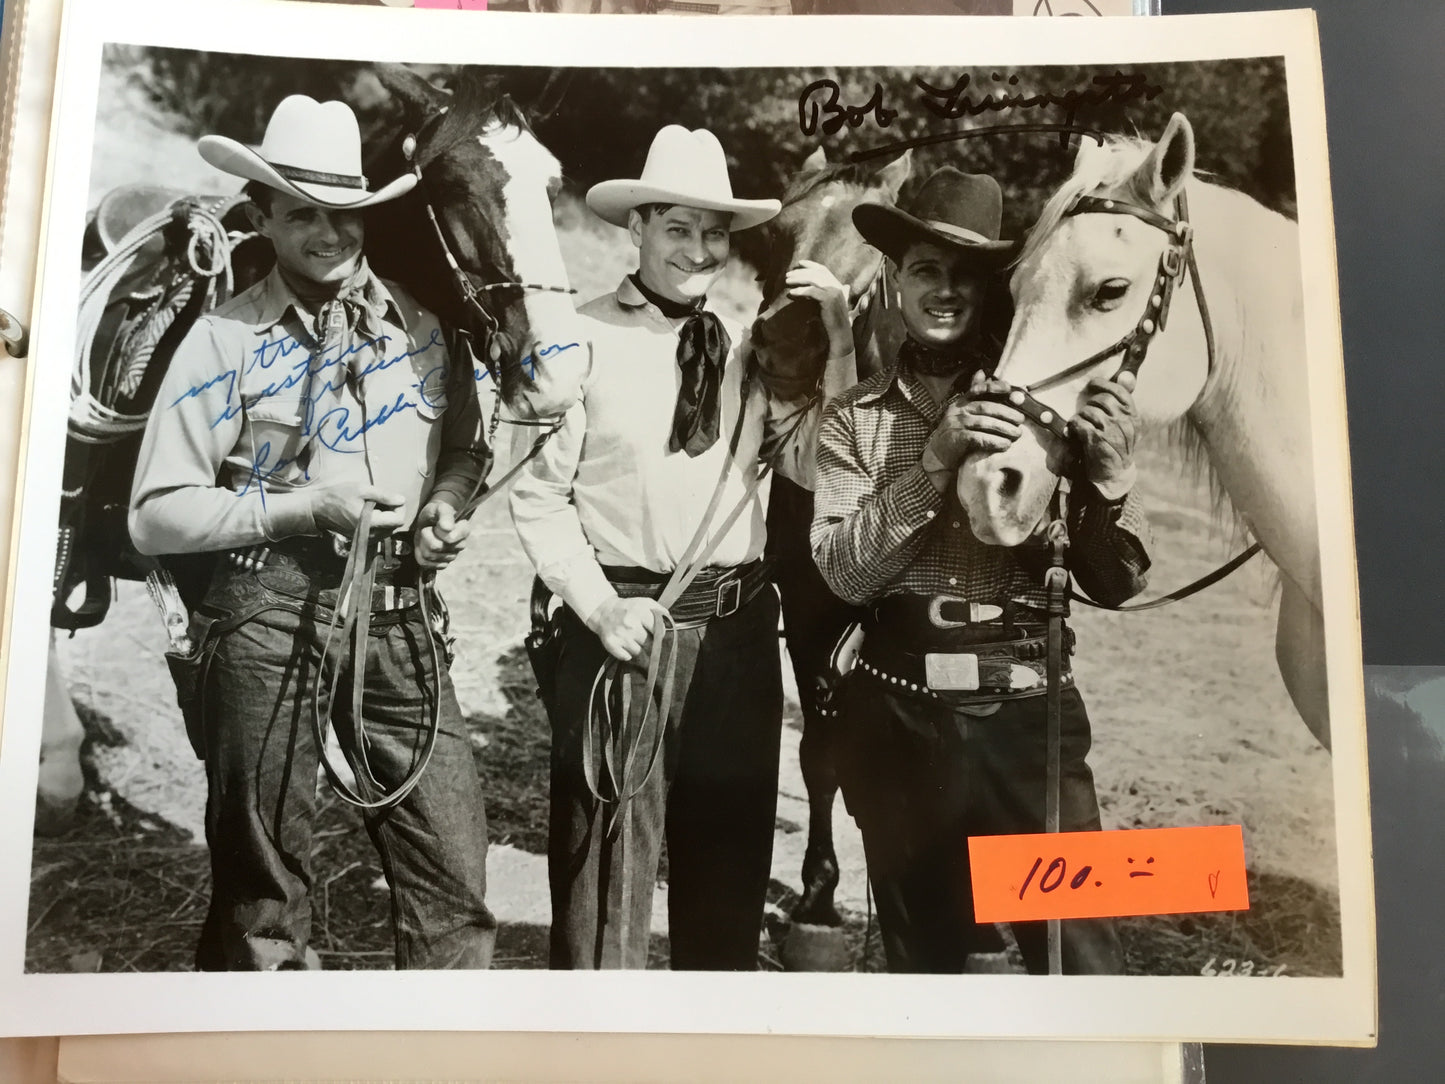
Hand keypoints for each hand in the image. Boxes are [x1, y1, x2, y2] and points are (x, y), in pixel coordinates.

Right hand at [308, 482, 405, 536]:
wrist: (317, 509)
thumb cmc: (338, 496)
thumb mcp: (361, 489)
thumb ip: (383, 495)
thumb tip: (402, 500)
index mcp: (372, 523)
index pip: (399, 520)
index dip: (399, 508)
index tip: (391, 498)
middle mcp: (372, 535)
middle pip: (395, 526)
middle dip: (393, 512)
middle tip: (382, 500)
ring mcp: (367, 539)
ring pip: (388, 530)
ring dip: (386, 518)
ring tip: (375, 506)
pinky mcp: (362, 539)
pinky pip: (379, 533)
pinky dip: (379, 523)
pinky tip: (370, 513)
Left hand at [414, 500, 471, 569]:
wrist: (430, 521)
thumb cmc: (436, 513)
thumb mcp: (439, 508)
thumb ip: (445, 515)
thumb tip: (448, 528)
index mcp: (464, 530)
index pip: (450, 538)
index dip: (438, 531)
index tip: (437, 524)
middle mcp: (460, 545)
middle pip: (436, 547)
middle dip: (427, 536)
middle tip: (429, 529)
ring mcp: (451, 556)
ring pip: (429, 555)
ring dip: (422, 544)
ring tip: (427, 536)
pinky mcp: (441, 564)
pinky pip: (426, 563)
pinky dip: (420, 554)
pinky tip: (424, 546)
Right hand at [586, 596, 669, 664]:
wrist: (604, 611)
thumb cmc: (629, 608)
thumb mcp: (645, 603)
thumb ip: (660, 610)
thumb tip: (669, 623)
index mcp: (640, 612)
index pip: (658, 630)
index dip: (660, 634)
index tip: (657, 634)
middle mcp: (630, 624)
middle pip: (649, 644)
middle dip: (650, 643)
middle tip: (646, 639)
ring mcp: (620, 635)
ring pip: (639, 652)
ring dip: (639, 649)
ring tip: (636, 642)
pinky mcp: (611, 644)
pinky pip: (626, 657)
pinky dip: (627, 655)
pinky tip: (627, 647)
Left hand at [785, 260, 850, 356]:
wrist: (840, 333)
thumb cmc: (833, 321)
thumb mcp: (830, 304)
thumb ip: (827, 294)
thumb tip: (823, 289)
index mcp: (837, 285)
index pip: (823, 270)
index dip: (810, 265)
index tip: (798, 264)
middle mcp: (837, 286)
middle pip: (816, 273)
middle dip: (800, 272)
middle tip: (788, 274)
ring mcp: (833, 292)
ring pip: (813, 280)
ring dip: (798, 279)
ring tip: (787, 281)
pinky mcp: (828, 300)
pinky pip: (812, 291)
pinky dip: (801, 290)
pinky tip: (792, 292)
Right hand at [920, 370, 1023, 488]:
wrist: (939, 453)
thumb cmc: (957, 431)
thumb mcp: (963, 411)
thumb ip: (974, 395)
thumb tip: (982, 372)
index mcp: (962, 402)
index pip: (978, 390)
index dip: (994, 387)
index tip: (1009, 388)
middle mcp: (957, 410)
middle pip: (986, 407)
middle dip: (1006, 413)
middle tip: (1021, 420)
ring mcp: (956, 424)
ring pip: (984, 423)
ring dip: (1003, 428)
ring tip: (1017, 434)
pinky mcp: (957, 439)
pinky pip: (979, 438)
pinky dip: (994, 441)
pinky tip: (1005, 445)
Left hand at [1069, 371, 1138, 498]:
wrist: (1113, 475)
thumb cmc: (1117, 446)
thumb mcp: (1125, 424)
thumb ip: (1123, 401)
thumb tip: (1126, 375)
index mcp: (1133, 416)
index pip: (1121, 391)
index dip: (1104, 384)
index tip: (1092, 384)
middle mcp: (1124, 423)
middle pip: (1103, 400)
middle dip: (1090, 403)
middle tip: (1087, 414)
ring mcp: (1111, 432)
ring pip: (1089, 411)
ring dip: (1081, 416)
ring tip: (1082, 425)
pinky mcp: (1096, 441)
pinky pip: (1080, 423)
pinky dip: (1074, 425)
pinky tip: (1075, 431)